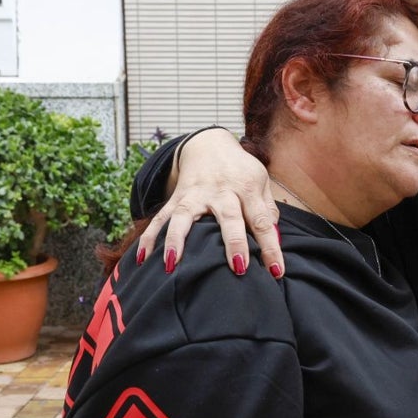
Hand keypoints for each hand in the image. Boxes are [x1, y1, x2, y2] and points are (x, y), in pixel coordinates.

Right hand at [136, 129, 283, 275]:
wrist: (208, 144)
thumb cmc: (240, 171)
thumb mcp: (261, 182)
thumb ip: (267, 211)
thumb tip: (275, 240)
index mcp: (246, 188)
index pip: (261, 220)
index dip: (270, 247)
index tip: (276, 272)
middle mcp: (220, 191)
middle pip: (228, 217)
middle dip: (234, 243)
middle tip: (239, 268)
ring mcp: (195, 195)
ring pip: (184, 217)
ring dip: (177, 240)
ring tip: (172, 265)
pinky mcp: (175, 199)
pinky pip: (159, 219)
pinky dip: (149, 238)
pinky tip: (142, 259)